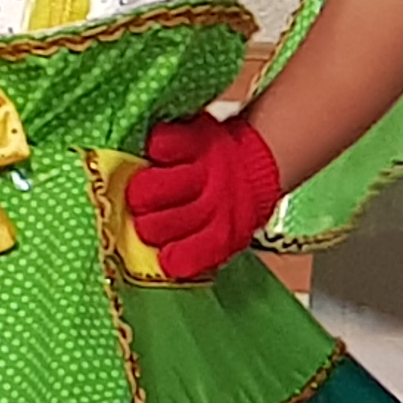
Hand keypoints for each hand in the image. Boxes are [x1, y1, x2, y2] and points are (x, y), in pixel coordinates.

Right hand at [125, 112, 279, 281]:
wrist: (260, 162)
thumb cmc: (231, 205)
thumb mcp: (227, 233)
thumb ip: (200, 247)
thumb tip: (162, 261)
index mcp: (222, 235)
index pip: (184, 259)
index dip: (168, 257)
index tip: (164, 252)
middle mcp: (214, 205)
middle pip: (154, 226)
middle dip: (145, 222)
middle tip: (148, 215)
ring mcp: (204, 171)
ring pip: (149, 189)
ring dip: (142, 188)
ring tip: (147, 187)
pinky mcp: (196, 141)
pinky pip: (161, 146)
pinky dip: (156, 149)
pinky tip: (162, 156)